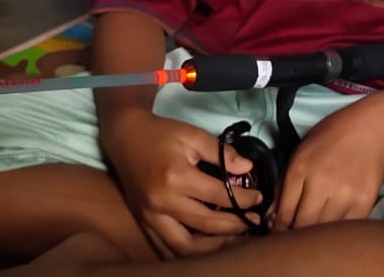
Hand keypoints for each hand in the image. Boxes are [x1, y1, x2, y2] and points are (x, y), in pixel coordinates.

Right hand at [101, 111, 263, 258]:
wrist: (124, 135)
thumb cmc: (160, 133)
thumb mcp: (192, 134)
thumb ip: (221, 152)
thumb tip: (247, 168)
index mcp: (177, 177)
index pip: (219, 196)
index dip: (244, 200)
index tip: (259, 199)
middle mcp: (163, 202)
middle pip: (206, 225)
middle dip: (235, 226)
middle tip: (254, 222)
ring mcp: (150, 215)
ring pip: (185, 247)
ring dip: (213, 247)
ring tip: (234, 238)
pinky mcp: (144, 221)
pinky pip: (166, 246)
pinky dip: (188, 251)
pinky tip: (206, 244)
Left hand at [273, 96, 383, 230]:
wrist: (372, 128)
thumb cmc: (333, 136)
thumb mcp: (300, 152)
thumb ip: (284, 184)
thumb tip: (272, 215)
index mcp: (300, 169)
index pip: (284, 213)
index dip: (278, 231)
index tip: (278, 237)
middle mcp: (321, 183)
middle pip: (302, 226)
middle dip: (294, 237)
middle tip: (293, 242)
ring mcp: (345, 194)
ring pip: (324, 231)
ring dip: (316, 237)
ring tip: (312, 236)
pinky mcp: (364, 202)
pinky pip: (345, 228)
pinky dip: (337, 232)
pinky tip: (333, 229)